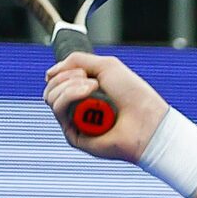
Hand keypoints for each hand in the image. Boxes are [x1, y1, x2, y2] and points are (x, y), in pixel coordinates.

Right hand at [42, 51, 166, 160]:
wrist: (147, 119)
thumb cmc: (133, 94)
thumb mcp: (106, 66)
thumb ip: (76, 61)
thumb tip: (49, 73)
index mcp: (86, 92)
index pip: (57, 80)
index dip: (63, 71)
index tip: (81, 70)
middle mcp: (79, 108)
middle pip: (51, 89)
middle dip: (66, 78)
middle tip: (91, 80)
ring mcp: (76, 122)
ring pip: (52, 98)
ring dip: (69, 87)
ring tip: (94, 87)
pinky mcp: (75, 136)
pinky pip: (59, 112)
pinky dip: (70, 97)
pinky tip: (89, 95)